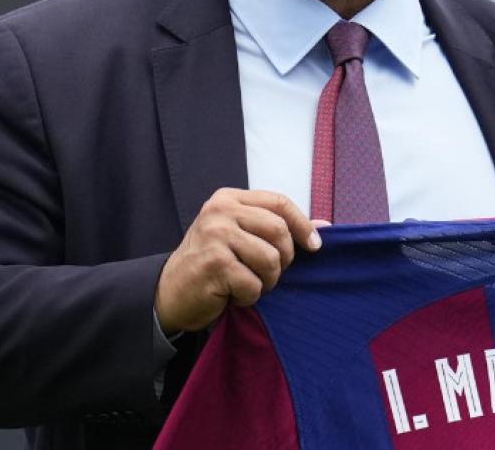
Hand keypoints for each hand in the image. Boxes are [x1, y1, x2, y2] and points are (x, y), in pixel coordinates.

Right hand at [155, 189, 320, 333]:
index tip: (315, 247)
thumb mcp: (242, 236)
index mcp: (228, 199)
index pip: (279, 202)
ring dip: (267, 281)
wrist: (169, 293)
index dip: (302, 225)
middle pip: (278, 230)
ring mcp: (215, 236)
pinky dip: (249, 296)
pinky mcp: (213, 264)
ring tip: (249, 283)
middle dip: (284, 258)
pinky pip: (253, 284)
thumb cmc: (212, 264)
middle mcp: (220, 212)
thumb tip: (325, 226)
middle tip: (271, 273)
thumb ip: (278, 227)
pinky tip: (232, 294)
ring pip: (270, 259)